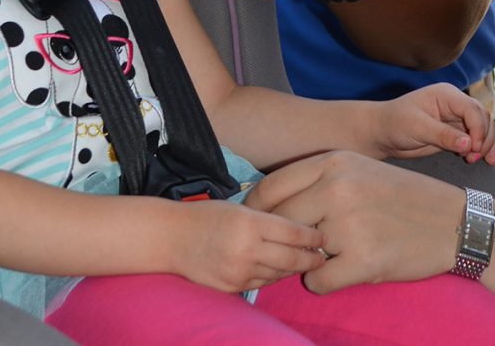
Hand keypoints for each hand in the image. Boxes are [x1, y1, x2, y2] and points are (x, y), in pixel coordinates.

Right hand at [169, 200, 326, 292]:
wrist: (171, 238)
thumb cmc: (207, 216)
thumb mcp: (240, 209)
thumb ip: (267, 220)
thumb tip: (300, 231)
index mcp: (250, 223)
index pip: (293, 232)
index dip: (312, 236)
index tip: (323, 236)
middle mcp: (247, 249)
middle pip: (291, 258)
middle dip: (311, 258)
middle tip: (322, 256)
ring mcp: (239, 270)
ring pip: (279, 273)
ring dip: (293, 268)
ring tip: (305, 262)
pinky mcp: (232, 286)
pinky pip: (262, 283)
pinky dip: (274, 276)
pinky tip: (279, 269)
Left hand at [246, 151, 463, 293]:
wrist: (456, 223)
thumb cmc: (403, 197)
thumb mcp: (360, 171)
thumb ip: (316, 182)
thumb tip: (265, 205)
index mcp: (335, 162)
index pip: (271, 187)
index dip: (256, 209)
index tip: (254, 224)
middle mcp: (338, 188)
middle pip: (278, 222)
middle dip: (281, 240)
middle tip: (294, 249)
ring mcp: (349, 224)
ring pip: (296, 252)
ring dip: (306, 261)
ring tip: (332, 255)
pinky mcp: (363, 260)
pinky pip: (317, 282)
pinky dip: (325, 283)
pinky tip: (346, 271)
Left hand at [372, 83, 494, 164]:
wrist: (383, 133)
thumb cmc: (395, 123)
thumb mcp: (418, 128)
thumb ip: (443, 135)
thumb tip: (469, 144)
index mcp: (447, 95)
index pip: (473, 109)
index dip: (478, 128)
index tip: (474, 147)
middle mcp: (455, 105)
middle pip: (483, 118)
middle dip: (483, 138)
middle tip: (473, 157)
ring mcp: (456, 120)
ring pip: (483, 129)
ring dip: (485, 146)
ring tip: (473, 160)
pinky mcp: (455, 134)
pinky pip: (476, 140)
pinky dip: (482, 150)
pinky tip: (488, 160)